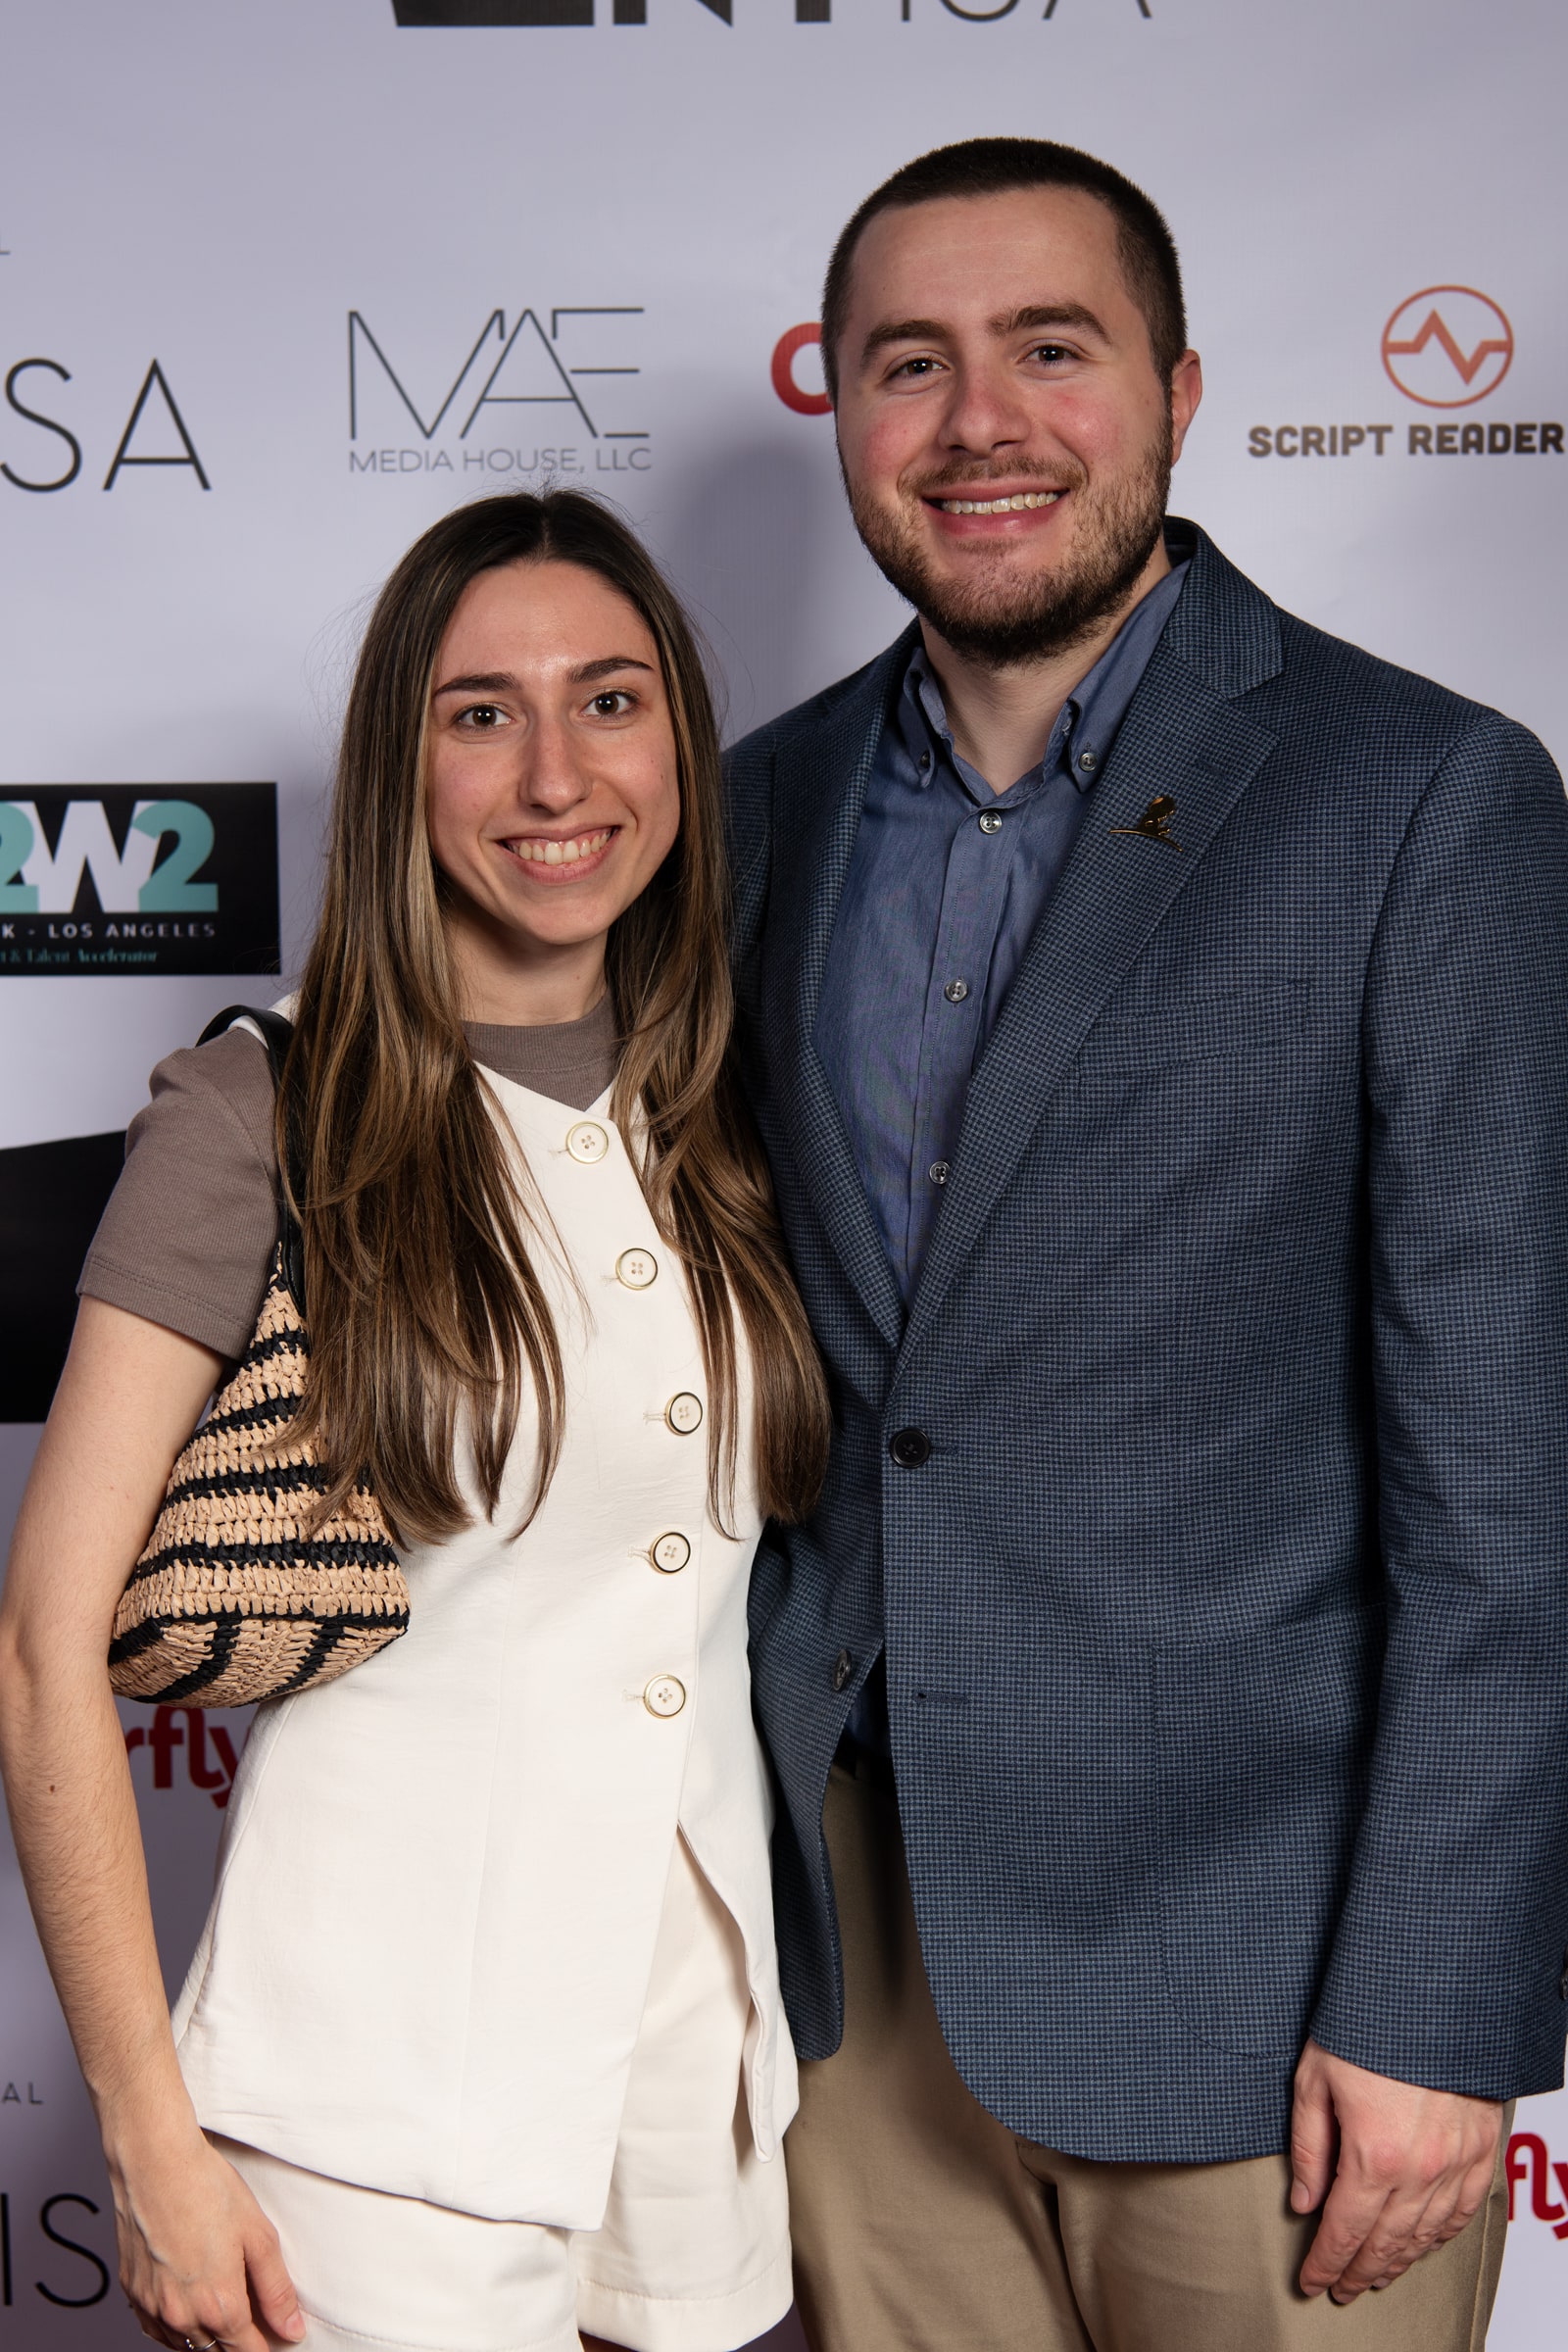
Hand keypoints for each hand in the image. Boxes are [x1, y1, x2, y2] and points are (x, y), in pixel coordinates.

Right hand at [107, 2122, 304, 2351]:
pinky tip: (189, 2303)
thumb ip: (276, 2291)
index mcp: (219, 2305)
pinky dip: (176, 2327)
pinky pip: (156, 2331)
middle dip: (237, 2342)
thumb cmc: (207, 2190)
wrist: (156, 2164)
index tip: (274, 2337)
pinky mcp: (132, 2294)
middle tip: (252, 2315)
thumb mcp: (259, 2236)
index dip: (264, 2347)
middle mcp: (182, 2316)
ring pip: (185, 2345)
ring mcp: (153, 2308)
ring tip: (221, 2303)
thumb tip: (291, 2330)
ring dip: (206, 2336)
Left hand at [1290, 2038, 1500, 2302]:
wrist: (1429, 1992)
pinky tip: (1424, 2244)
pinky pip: (1463, 2209)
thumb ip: (1310, 2147)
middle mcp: (1421, 2168)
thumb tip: (1305, 2202)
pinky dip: (1440, 2235)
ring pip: (1426, 2233)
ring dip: (1399, 2261)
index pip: (1344, 2230)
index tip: (1311, 2281)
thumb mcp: (1314, 2079)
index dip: (1325, 2263)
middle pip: (1386, 2242)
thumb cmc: (1364, 2025)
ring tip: (1376, 2275)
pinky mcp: (1482, 2146)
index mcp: (1374, 2155)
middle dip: (1359, 2271)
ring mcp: (1457, 2161)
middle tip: (1340, 2288)